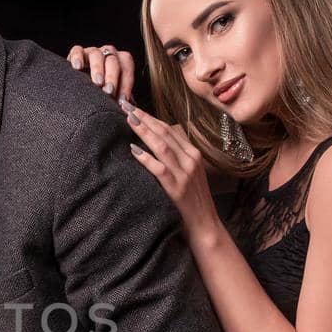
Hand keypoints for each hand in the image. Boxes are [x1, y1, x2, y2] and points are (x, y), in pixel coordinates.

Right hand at [67, 44, 136, 103]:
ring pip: (96, 55)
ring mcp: (92, 52)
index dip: (126, 83)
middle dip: (112, 76)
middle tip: (109, 91)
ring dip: (97, 68)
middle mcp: (107, 55)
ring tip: (97, 82)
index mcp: (120, 62)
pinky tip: (77, 67)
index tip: (122, 100)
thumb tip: (130, 112)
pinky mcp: (76, 53)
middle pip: (112, 60)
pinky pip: (77, 50)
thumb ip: (121, 101)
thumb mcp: (113, 97)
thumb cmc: (100, 94)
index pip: (127, 68)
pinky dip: (77, 57)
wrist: (81, 92)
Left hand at [123, 106, 223, 247]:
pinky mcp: (178, 188)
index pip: (169, 129)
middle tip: (126, 105)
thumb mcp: (188, 175)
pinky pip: (160, 169)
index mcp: (193, 154)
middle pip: (165, 133)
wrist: (205, 226)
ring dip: (144, 131)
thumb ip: (176, 159)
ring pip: (162, 146)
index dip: (151, 117)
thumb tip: (155, 144)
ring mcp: (185, 173)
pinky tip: (133, 150)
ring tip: (128, 120)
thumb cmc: (192, 202)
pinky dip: (146, 158)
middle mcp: (191, 160)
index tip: (135, 107)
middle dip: (144, 118)